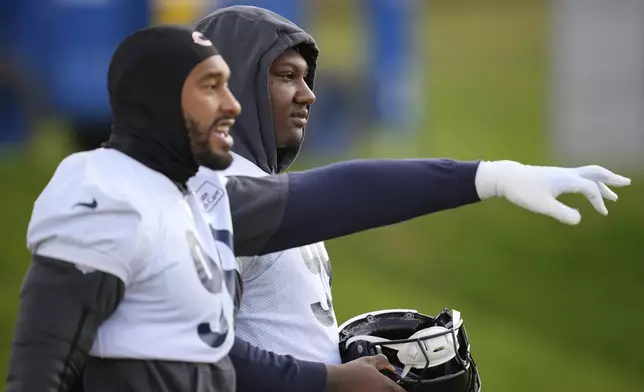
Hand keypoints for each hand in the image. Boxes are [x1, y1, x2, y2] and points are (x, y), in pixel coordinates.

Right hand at [325, 354, 404, 391]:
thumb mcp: (368, 361)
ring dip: (382, 391)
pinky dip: (373, 391)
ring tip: (375, 387)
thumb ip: (382, 362)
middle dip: (392, 390)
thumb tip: (391, 367)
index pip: (401, 391)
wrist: (336, 381)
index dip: (402, 389)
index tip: (400, 388)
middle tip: (389, 386)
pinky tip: (368, 389)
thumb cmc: (351, 371)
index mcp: (385, 385)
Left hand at [475, 161, 630, 224]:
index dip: (599, 200)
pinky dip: (588, 183)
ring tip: (613, 194)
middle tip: (626, 183)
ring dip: (601, 183)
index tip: (603, 212)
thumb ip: (561, 213)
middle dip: (610, 179)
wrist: (506, 178)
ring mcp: (560, 174)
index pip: (590, 188)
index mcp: (565, 180)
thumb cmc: (522, 191)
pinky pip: (578, 178)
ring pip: (586, 175)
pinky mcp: (554, 177)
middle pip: (594, 173)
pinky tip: (587, 192)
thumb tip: (579, 220)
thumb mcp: (541, 206)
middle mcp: (565, 174)